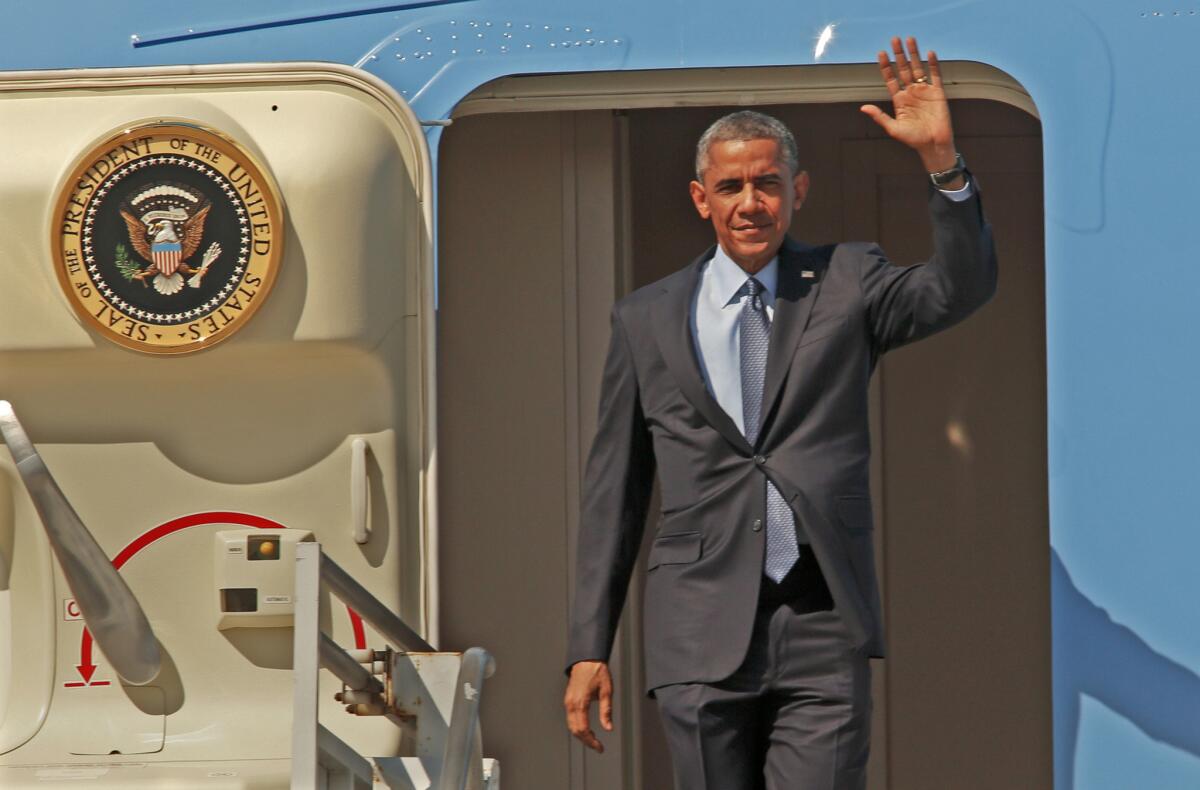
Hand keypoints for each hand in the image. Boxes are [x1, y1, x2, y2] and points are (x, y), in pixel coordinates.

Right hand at [564, 660, 613, 752]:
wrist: (587, 658)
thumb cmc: (597, 671)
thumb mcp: (607, 691)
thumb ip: (606, 711)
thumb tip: (608, 727)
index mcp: (580, 702)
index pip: (583, 729)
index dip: (591, 741)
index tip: (599, 747)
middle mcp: (571, 704)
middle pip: (575, 730)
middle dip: (586, 741)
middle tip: (597, 746)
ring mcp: (568, 702)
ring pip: (571, 726)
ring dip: (581, 735)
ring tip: (593, 739)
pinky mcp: (568, 700)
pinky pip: (570, 718)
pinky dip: (577, 727)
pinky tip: (586, 729)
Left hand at [860, 36, 959, 176]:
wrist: (933, 145)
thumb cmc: (913, 139)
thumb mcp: (893, 128)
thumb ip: (879, 116)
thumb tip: (863, 108)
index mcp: (899, 100)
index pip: (891, 78)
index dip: (886, 66)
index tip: (881, 53)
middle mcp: (911, 93)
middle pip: (904, 69)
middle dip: (899, 55)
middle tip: (895, 40)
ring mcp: (924, 91)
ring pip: (918, 68)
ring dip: (914, 54)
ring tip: (910, 40)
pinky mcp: (938, 93)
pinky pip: (935, 75)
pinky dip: (933, 64)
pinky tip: (929, 53)